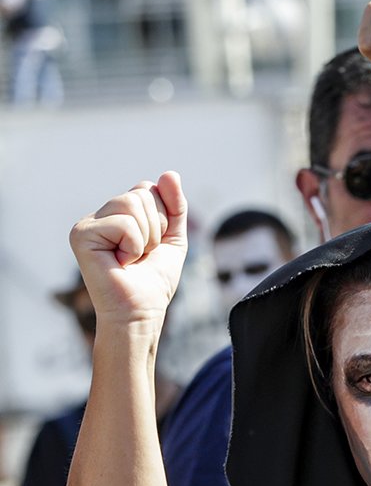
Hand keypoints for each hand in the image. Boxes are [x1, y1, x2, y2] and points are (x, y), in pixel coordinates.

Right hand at [69, 173, 187, 329]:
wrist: (141, 312)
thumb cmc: (153, 281)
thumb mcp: (173, 239)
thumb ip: (175, 207)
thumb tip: (170, 173)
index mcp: (116, 214)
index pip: (148, 189)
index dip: (163, 218)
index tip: (153, 245)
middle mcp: (99, 215)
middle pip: (141, 194)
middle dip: (156, 228)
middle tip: (142, 255)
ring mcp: (86, 223)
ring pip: (132, 204)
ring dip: (145, 237)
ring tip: (132, 258)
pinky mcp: (81, 234)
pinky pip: (124, 223)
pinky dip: (133, 246)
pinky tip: (120, 262)